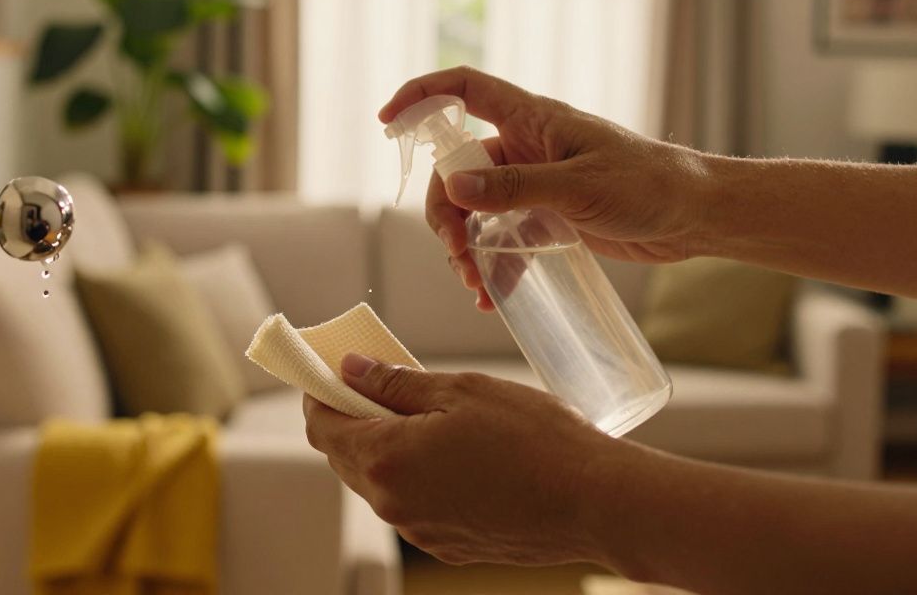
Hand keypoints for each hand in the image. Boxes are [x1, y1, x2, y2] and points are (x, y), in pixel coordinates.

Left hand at [302, 354, 626, 566]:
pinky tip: (449, 450)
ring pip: (379, 481)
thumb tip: (351, 370)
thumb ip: (396, 383)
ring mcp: (419, 531)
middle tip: (377, 380)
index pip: (322, 425)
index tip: (330, 369)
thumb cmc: (534, 440)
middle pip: (344, 455)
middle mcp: (393, 504)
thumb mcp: (461, 391)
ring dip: (384, 446)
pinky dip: (414, 473)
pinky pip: (411, 503)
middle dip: (351, 416)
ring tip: (422, 412)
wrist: (596, 504)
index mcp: (386, 460)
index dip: (320, 393)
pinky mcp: (447, 546)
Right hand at [380, 66, 712, 309]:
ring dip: (466, 248)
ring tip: (476, 287)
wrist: (697, 217)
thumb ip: (514, 187)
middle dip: (447, 214)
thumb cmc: (649, 184)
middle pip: (457, 169)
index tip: (387, 122)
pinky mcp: (548, 218)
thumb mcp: (578, 187)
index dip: (422, 96)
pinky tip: (494, 298)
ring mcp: (535, 184)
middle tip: (456, 253)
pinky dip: (493, 267)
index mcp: (532, 120)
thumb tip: (454, 187)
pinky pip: (502, 239)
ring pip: (475, 210)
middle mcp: (526, 147)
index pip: (464, 89)